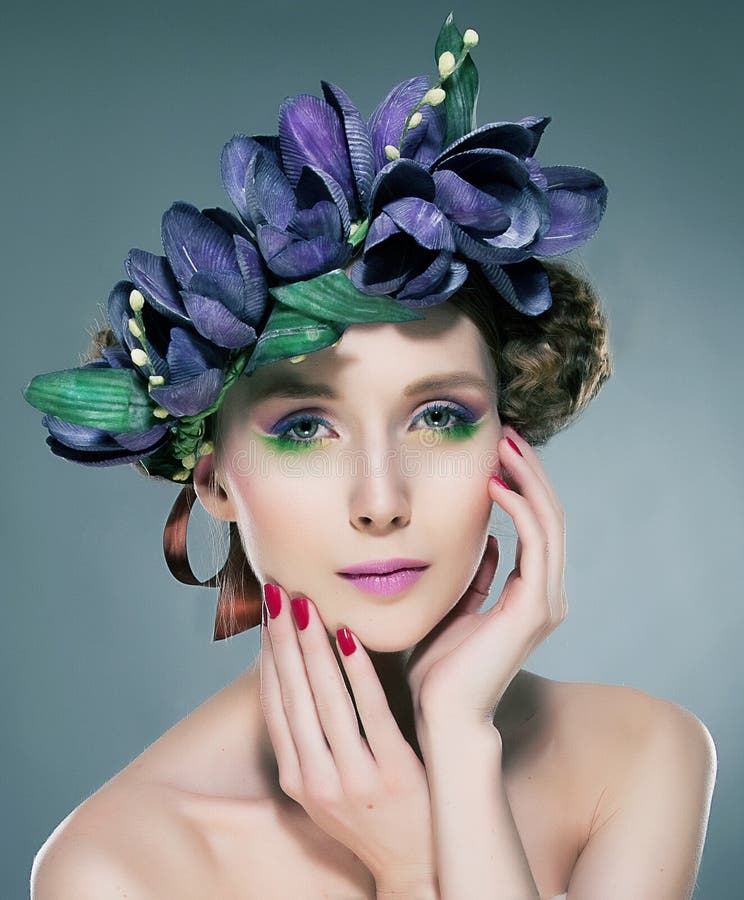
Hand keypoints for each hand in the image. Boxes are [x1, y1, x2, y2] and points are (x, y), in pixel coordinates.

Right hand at [260, 583, 436, 889]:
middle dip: (282, 640)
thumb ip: (311, 739)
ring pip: (326, 700)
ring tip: (306, 604)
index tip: (266, 615)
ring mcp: (354, 779)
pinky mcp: (394, 773)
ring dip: (312, 647)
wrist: (417, 866)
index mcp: (297, 779)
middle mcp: (317, 780)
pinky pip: (372, 712)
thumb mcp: (326, 785)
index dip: (267, 656)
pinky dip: (359, 672)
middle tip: (278, 592)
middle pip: (293, 696)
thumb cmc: (372, 814)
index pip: (274, 705)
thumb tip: (297, 677)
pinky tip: (350, 637)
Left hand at [406, 425, 567, 730]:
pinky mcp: (533, 608)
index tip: (498, 452)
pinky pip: (535, 543)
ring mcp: (545, 601)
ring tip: (504, 445)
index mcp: (529, 595)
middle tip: (507, 434)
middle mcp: (546, 595)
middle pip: (549, 516)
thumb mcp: (455, 607)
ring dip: (528, 479)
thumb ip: (476, 576)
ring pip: (549, 522)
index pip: (537, 527)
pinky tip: (493, 484)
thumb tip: (485, 543)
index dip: (522, 486)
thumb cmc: (439, 669)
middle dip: (530, 471)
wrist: (441, 716)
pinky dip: (519, 508)